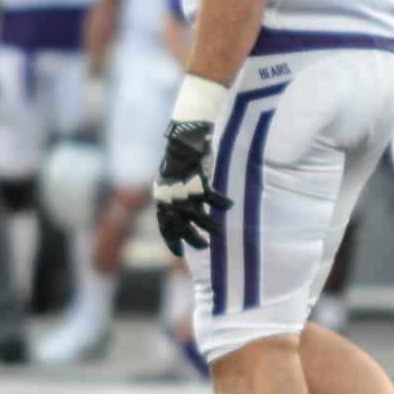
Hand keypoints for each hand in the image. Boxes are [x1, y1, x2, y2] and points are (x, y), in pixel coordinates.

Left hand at [153, 120, 230, 255]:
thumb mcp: (173, 183)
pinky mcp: (198, 182)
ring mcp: (184, 191)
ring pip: (198, 218)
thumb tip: (186, 217)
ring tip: (218, 231)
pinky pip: (213, 200)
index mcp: (162, 198)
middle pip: (181, 226)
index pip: (164, 226)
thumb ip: (177, 199)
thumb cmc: (179, 161)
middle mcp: (171, 198)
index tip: (178, 253)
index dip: (171, 240)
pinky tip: (230, 205)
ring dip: (209, 227)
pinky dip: (222, 204)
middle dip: (193, 239)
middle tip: (205, 245)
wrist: (183, 140)